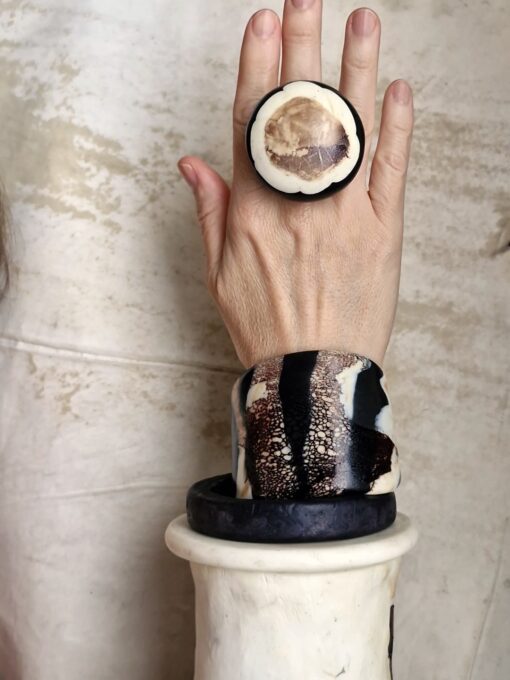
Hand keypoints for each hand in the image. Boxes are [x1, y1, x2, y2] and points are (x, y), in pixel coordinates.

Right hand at [178, 1, 413, 368]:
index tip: (262, 23)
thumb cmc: (263, 325)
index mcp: (252, 210)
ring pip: (350, 130)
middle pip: (299, 113)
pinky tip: (398, 90)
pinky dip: (396, 128)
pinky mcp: (382, 232)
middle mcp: (296, 202)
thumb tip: (192, 163)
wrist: (312, 371)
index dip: (257, 67)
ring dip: (357, 70)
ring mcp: (343, 214)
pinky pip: (390, 171)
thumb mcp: (218, 274)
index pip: (252, 123)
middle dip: (301, 47)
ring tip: (362, 22)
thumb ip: (209, 212)